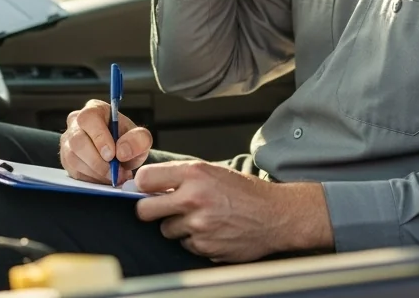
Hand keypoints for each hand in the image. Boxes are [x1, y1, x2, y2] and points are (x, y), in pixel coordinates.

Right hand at [59, 100, 152, 184]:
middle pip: (77, 141)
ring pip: (73, 158)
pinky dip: (90, 179)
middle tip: (114, 173)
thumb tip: (121, 152)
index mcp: (94, 110)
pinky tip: (103, 179)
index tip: (112, 155)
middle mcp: (76, 123)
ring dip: (95, 172)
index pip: (89, 119)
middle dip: (97, 161)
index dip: (99, 138)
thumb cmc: (127, 141)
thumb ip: (137, 140)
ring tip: (113, 177)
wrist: (121, 155)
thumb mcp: (140, 137)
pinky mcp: (65, 160)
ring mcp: (67, 142)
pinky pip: (73, 172)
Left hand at [135, 161, 333, 261]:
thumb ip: (183, 177)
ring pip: (166, 230)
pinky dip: (194, 240)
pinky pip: (185, 245)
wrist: (275, 216)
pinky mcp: (204, 247)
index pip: (145, 179)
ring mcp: (198, 225)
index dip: (143, 186)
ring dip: (178, 226)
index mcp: (195, 174)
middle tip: (162, 209)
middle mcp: (193, 199)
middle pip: (144, 210)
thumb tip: (149, 184)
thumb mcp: (214, 172)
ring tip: (201, 218)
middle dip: (150, 210)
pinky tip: (212, 231)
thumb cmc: (246, 192)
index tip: (146, 189)